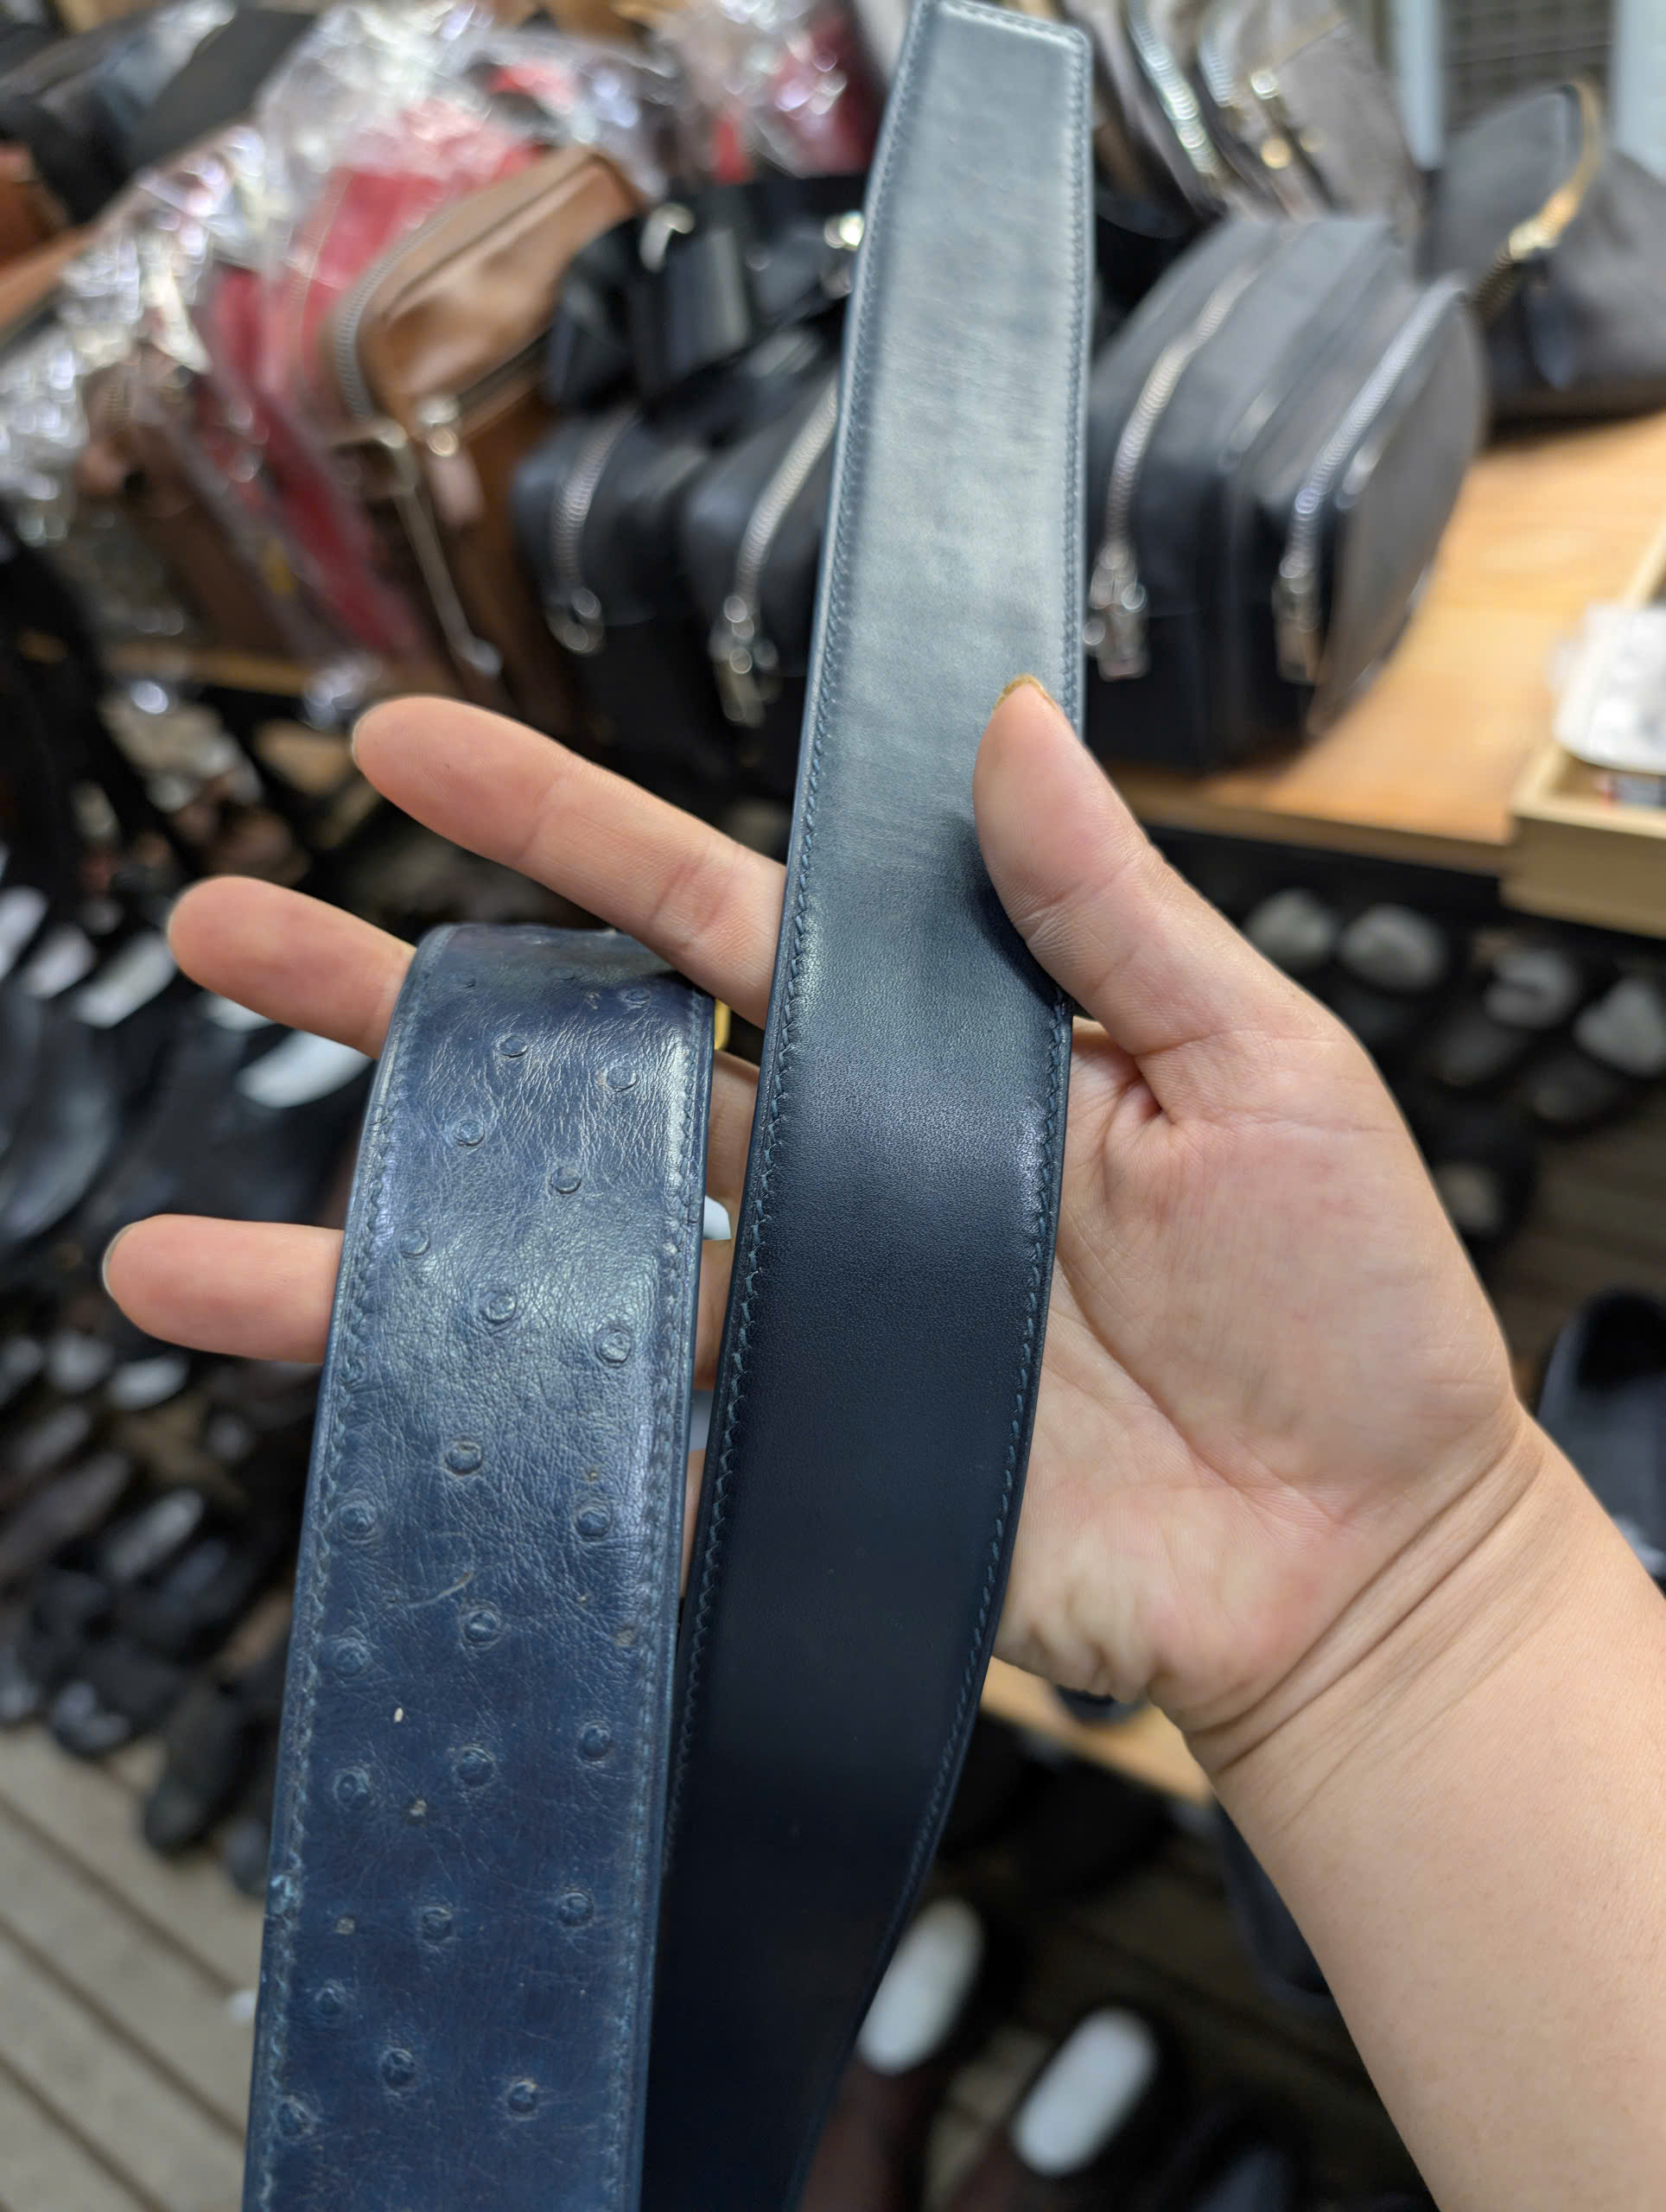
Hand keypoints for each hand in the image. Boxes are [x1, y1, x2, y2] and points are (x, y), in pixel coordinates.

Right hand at [105, 683, 1540, 1763]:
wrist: (1365, 1557)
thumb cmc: (1345, 1307)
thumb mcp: (1260, 1061)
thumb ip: (1108, 905)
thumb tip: (1004, 720)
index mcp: (928, 1054)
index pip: (709, 910)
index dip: (560, 829)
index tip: (409, 745)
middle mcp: (832, 1178)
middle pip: (578, 1066)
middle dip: (392, 1000)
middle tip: (225, 933)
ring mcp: (804, 1330)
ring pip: (557, 1260)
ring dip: (376, 1245)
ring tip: (177, 1254)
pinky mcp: (805, 1478)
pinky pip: (625, 1450)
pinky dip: (498, 1437)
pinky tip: (363, 1410)